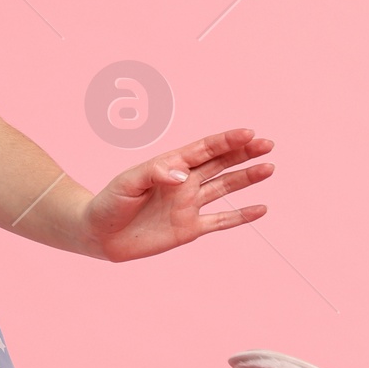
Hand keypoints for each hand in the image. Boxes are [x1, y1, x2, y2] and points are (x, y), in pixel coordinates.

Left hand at [82, 127, 273, 261]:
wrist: (99, 234)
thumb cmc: (109, 203)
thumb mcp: (127, 184)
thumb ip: (155, 175)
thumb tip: (182, 176)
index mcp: (171, 165)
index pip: (204, 149)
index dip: (227, 141)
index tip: (248, 133)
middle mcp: (184, 182)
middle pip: (221, 163)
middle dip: (244, 153)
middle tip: (267, 143)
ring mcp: (189, 205)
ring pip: (225, 188)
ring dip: (247, 178)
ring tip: (269, 168)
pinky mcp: (189, 229)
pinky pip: (221, 221)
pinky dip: (240, 216)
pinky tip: (260, 209)